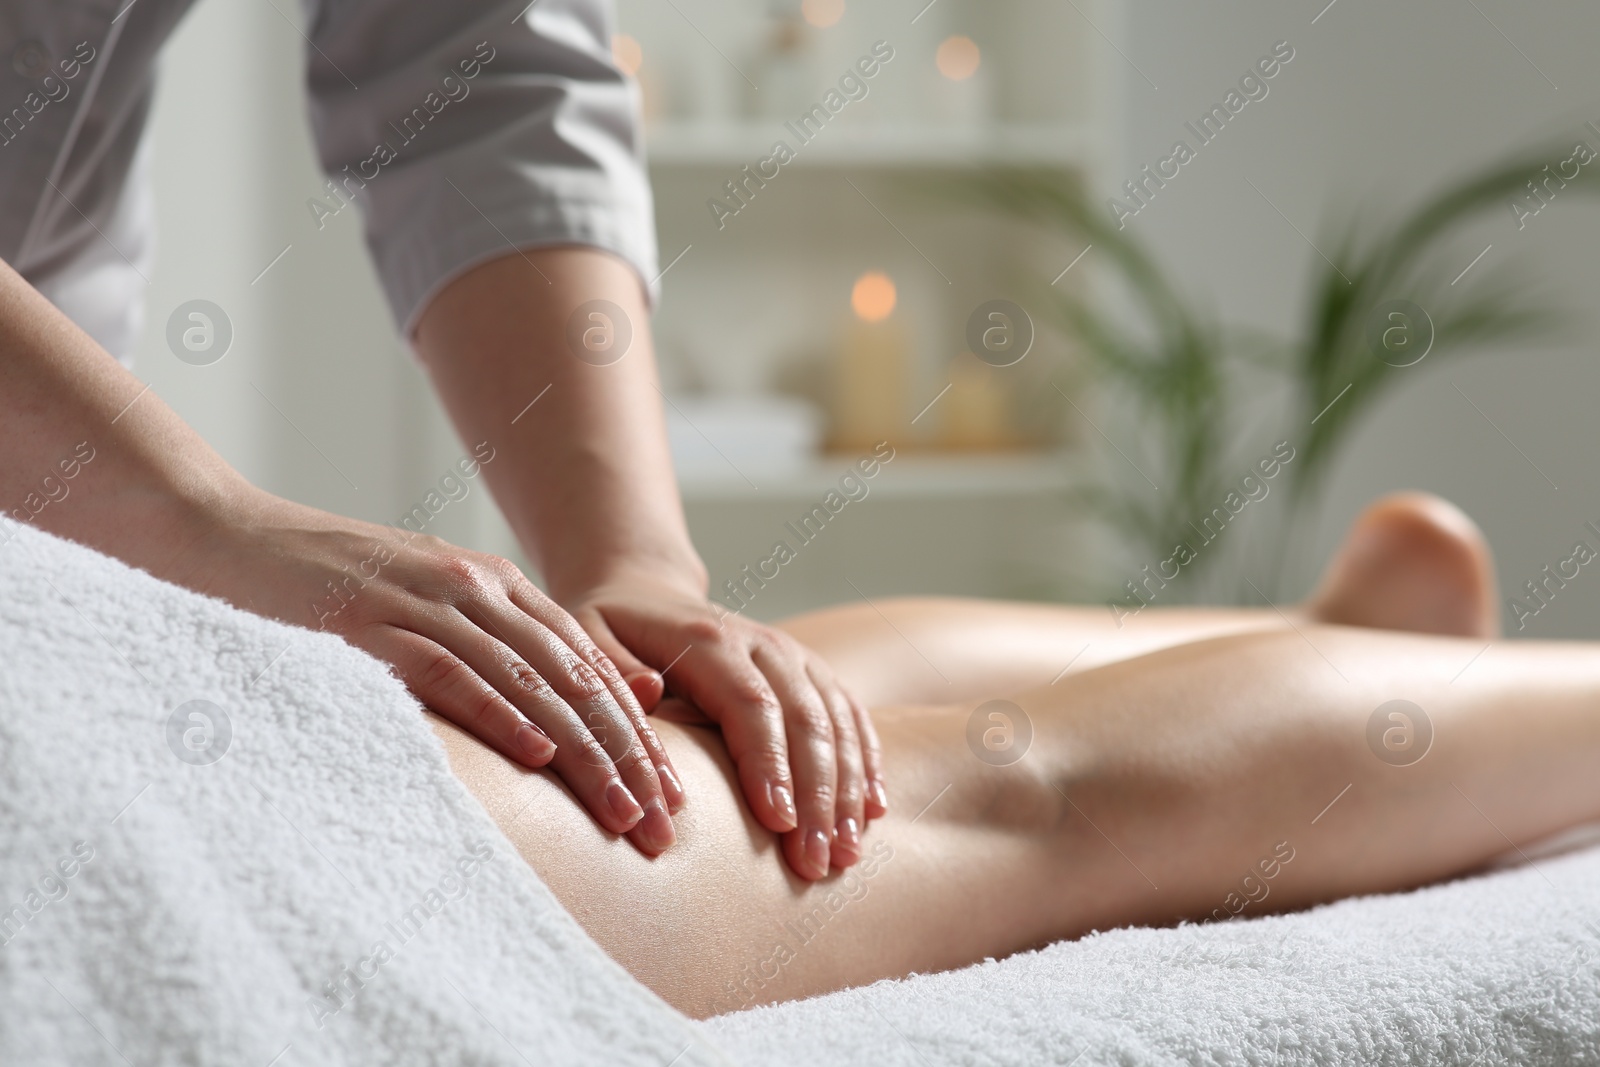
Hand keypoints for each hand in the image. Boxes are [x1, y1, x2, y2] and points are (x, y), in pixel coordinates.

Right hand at [173, 489, 684, 854]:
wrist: (224, 536)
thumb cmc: (324, 587)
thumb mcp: (425, 605)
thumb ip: (494, 643)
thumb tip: (562, 709)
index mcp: (493, 584)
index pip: (589, 663)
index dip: (637, 729)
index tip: (672, 791)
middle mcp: (474, 586)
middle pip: (575, 677)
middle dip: (629, 752)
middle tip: (665, 817)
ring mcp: (426, 600)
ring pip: (530, 681)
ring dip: (584, 750)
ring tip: (623, 808)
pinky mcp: (372, 623)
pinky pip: (452, 673)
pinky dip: (499, 714)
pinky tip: (537, 754)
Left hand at [561, 573, 887, 879]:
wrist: (645, 594)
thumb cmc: (607, 632)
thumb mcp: (586, 639)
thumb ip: (611, 670)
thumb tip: (649, 691)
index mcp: (709, 640)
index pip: (751, 705)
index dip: (768, 764)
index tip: (776, 823)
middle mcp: (762, 644)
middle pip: (805, 720)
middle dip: (816, 795)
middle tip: (814, 862)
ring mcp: (794, 657)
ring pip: (836, 721)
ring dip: (847, 789)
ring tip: (845, 854)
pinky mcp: (811, 673)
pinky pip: (850, 714)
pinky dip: (866, 761)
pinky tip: (874, 808)